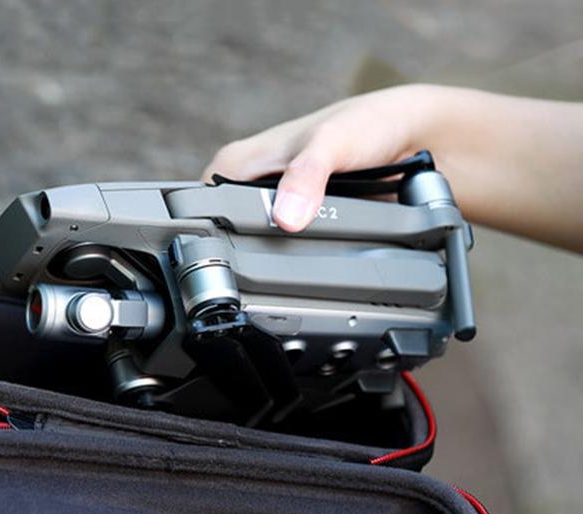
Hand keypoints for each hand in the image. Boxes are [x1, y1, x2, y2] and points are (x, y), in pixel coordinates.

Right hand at [201, 84, 582, 251]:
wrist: (415, 141)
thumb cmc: (369, 125)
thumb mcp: (332, 143)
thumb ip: (307, 176)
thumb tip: (286, 218)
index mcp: (238, 165)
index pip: (202, 207)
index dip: (212, 235)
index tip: (227, 263)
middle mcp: (250, 191)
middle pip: (227, 237)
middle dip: (244, 258)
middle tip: (265, 277)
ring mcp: (274, 215)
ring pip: (257, 253)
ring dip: (273, 268)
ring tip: (289, 282)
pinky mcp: (300, 233)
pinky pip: (288, 259)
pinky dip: (297, 269)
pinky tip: (308, 279)